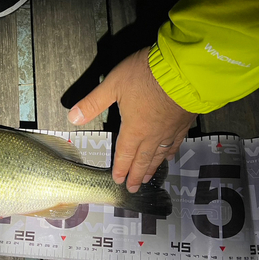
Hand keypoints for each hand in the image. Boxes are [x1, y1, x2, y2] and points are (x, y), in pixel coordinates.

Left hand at [68, 47, 196, 192]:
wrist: (186, 70)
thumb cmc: (147, 76)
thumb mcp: (113, 85)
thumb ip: (93, 102)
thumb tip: (72, 117)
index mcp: (134, 129)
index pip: (124, 154)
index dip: (121, 169)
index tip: (119, 181)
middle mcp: (152, 135)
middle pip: (142, 160)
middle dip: (136, 175)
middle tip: (134, 188)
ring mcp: (170, 130)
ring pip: (159, 154)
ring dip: (152, 167)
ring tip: (148, 177)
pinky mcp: (184, 122)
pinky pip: (176, 143)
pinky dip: (170, 152)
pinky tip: (169, 156)